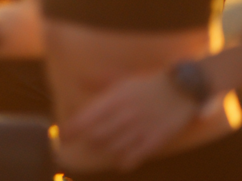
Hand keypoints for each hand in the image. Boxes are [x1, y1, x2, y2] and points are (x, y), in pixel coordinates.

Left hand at [62, 70, 199, 170]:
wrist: (180, 89)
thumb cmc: (147, 83)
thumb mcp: (121, 79)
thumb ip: (99, 81)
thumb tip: (78, 80)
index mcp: (114, 99)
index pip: (86, 118)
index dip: (71, 130)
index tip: (61, 136)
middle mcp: (124, 116)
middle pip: (96, 136)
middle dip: (84, 141)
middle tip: (77, 143)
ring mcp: (139, 129)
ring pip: (113, 147)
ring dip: (102, 150)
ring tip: (97, 148)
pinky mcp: (155, 140)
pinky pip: (135, 156)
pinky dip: (124, 162)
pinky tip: (120, 163)